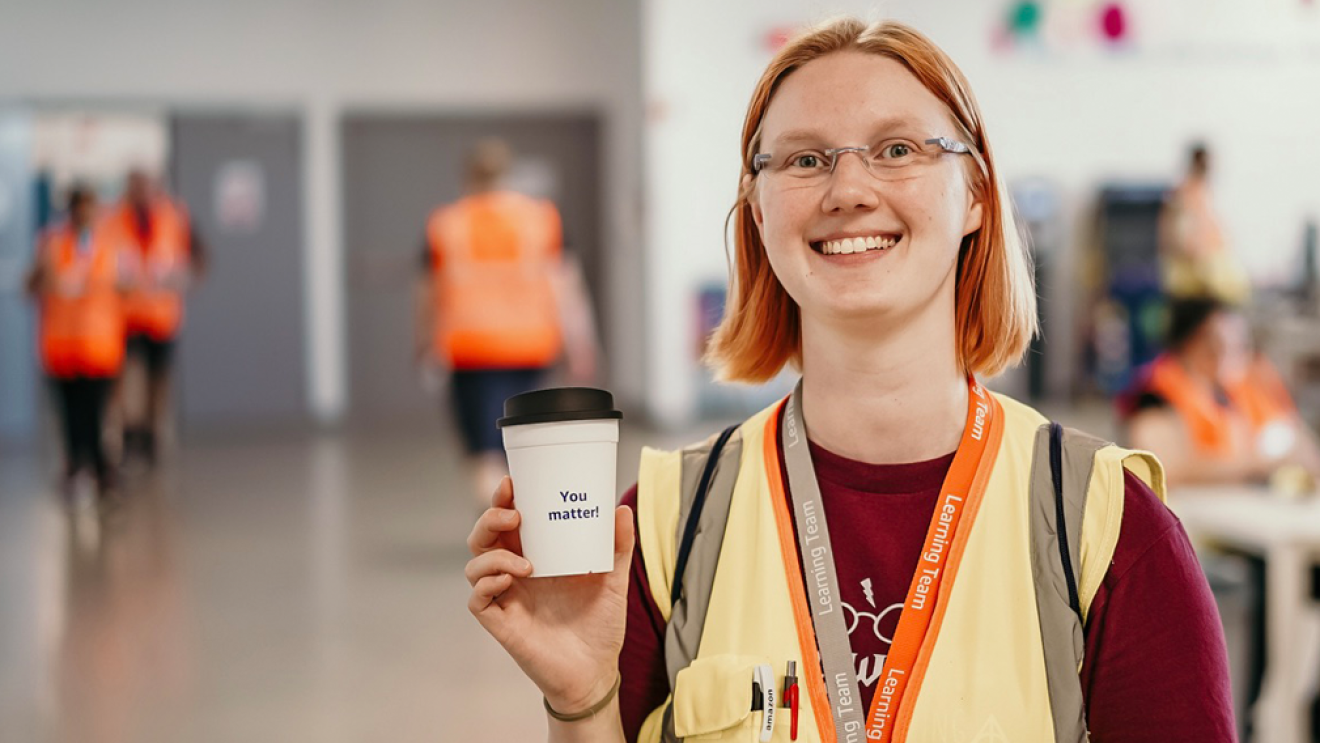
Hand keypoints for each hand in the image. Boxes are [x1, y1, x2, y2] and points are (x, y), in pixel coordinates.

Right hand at [466, 476, 632, 713]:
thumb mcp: (614, 580)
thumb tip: (622, 509)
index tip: (513, 482)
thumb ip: (618, 546)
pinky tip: (511, 579)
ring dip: (493, 554)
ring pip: (475, 565)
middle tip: (514, 513)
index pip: (509, 523)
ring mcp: (506, 599)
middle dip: (490, 518)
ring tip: (525, 562)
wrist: (596, 672)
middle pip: (483, 537)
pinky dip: (488, 582)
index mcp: (536, 558)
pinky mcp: (501, 623)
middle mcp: (515, 576)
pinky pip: (478, 599)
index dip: (503, 500)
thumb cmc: (600, 626)